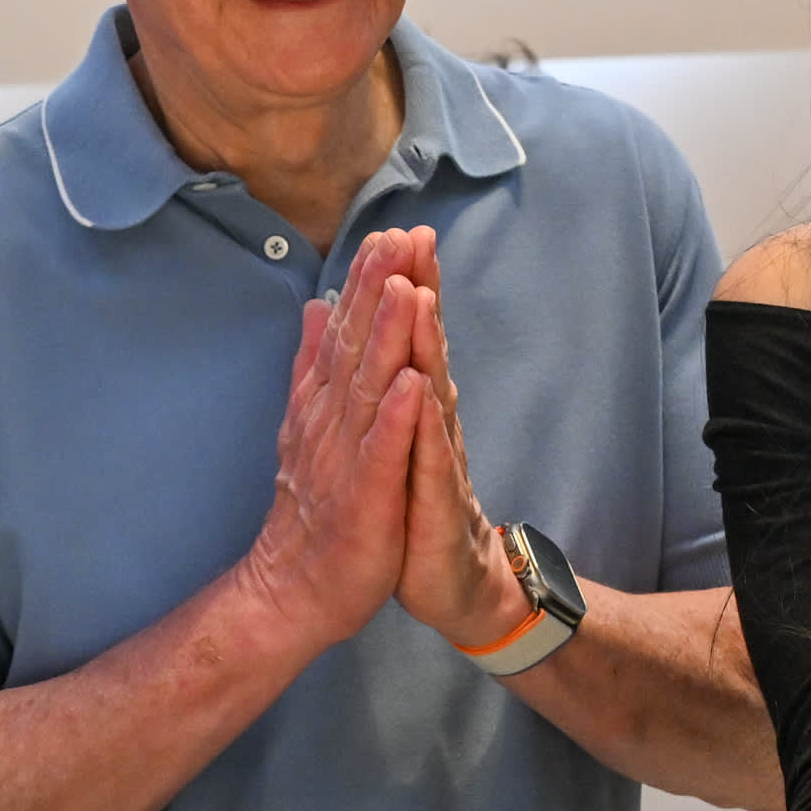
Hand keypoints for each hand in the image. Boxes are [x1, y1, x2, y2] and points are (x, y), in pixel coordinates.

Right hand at [233, 234, 425, 654]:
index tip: (387, 232)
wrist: (293, 589)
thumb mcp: (312, 427)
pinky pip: (382, 454)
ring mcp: (345, 459)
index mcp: (324, 405)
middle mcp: (330, 422)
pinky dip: (395, 418)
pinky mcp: (364, 499)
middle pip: (355, 346)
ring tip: (406, 288)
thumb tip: (314, 307)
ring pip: (369, 388)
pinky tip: (411, 382)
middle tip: (397, 237)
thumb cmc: (314, 509)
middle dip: (377, 291)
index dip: (366, 282)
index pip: (345, 332)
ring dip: (386, 337)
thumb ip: (313, 366)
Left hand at [360, 226, 532, 651]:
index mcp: (414, 406)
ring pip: (431, 391)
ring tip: (418, 294)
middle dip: (420, 292)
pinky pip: (431, 457)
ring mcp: (437, 459)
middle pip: (426, 347)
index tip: (395, 231)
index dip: (402, 285)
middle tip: (416, 237)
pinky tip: (421, 392)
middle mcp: (432, 423)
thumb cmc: (416, 507)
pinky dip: (425, 424)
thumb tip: (362, 332)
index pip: (408, 336)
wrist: (449, 580)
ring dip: (425, 343)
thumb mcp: (393, 439)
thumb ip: (383, 383)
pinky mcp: (436, 502)